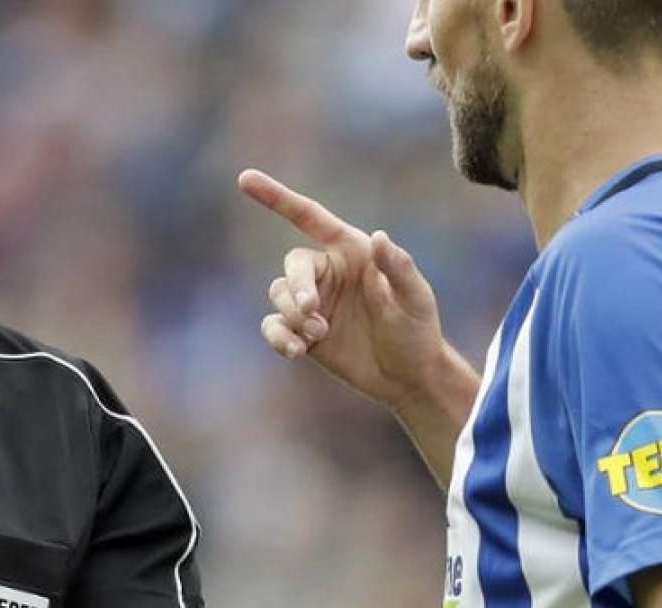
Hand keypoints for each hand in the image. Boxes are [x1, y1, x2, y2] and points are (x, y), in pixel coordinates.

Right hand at [238, 169, 452, 409]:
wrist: (407, 376)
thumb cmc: (417, 330)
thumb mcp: (415, 298)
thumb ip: (398, 267)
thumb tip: (379, 236)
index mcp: (351, 251)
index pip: (309, 217)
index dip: (276, 197)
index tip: (245, 178)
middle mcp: (328, 271)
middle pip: (292, 266)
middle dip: (298, 288)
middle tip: (313, 312)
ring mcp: (313, 302)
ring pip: (279, 295)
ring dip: (293, 316)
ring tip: (319, 336)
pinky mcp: (302, 332)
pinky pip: (273, 326)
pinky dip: (278, 337)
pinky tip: (297, 352)